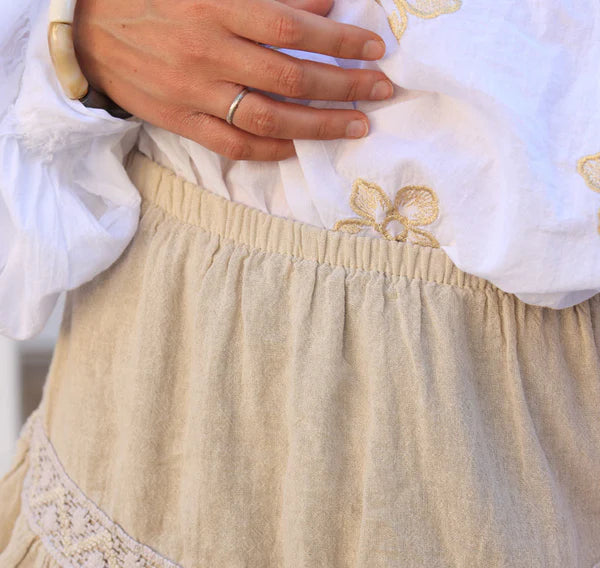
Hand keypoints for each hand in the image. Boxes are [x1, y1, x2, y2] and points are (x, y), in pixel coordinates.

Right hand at [72, 0, 392, 160]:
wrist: (88, 28)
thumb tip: (321, 2)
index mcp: (215, 5)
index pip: (291, 28)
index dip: (337, 39)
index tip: (374, 46)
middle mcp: (208, 53)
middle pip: (290, 78)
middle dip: (344, 85)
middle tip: (382, 89)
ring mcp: (194, 93)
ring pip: (269, 118)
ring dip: (319, 125)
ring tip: (357, 125)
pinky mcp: (181, 122)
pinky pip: (233, 144)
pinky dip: (270, 148)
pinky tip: (300, 146)